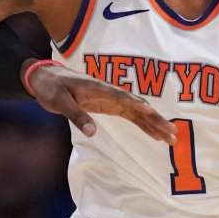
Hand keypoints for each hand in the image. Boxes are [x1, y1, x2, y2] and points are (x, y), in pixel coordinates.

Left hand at [26, 62, 175, 143]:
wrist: (45, 78)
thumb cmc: (52, 88)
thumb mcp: (60, 102)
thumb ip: (76, 116)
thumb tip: (92, 133)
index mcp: (100, 89)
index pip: (124, 98)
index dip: (140, 108)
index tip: (155, 116)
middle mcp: (110, 93)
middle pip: (138, 106)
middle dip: (156, 120)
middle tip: (173, 134)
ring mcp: (111, 100)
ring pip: (138, 113)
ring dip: (154, 124)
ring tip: (171, 138)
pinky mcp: (109, 106)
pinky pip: (130, 116)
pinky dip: (143, 124)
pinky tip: (155, 134)